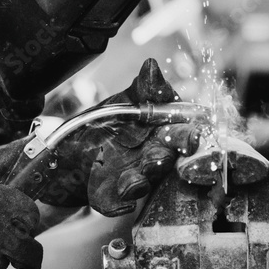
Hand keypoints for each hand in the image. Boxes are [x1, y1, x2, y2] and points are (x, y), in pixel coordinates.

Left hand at [10, 58, 199, 215]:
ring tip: (132, 182)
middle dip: (163, 161)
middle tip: (160, 159)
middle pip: (164, 164)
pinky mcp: (111, 196)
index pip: (183, 136)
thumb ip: (144, 87)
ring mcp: (134, 179)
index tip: (194, 136)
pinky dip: (114, 203)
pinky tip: (116, 202)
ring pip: (141, 184)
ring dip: (138, 182)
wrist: (74, 148)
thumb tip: (152, 65)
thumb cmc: (113, 121)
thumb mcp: (126, 100)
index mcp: (165, 134)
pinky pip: (113, 202)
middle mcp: (155, 160)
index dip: (190, 137)